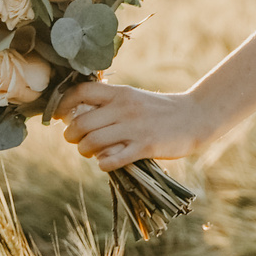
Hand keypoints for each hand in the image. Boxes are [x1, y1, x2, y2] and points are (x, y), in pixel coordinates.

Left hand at [58, 83, 212, 170]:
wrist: (195, 117)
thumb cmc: (160, 110)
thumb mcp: (134, 98)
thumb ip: (110, 104)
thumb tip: (78, 115)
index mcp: (120, 93)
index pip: (80, 92)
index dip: (63, 104)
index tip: (60, 117)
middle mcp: (124, 108)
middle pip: (81, 122)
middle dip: (71, 135)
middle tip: (76, 140)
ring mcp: (135, 128)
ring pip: (92, 142)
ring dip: (84, 151)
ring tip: (90, 152)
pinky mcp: (145, 147)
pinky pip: (112, 160)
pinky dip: (104, 164)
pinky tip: (107, 162)